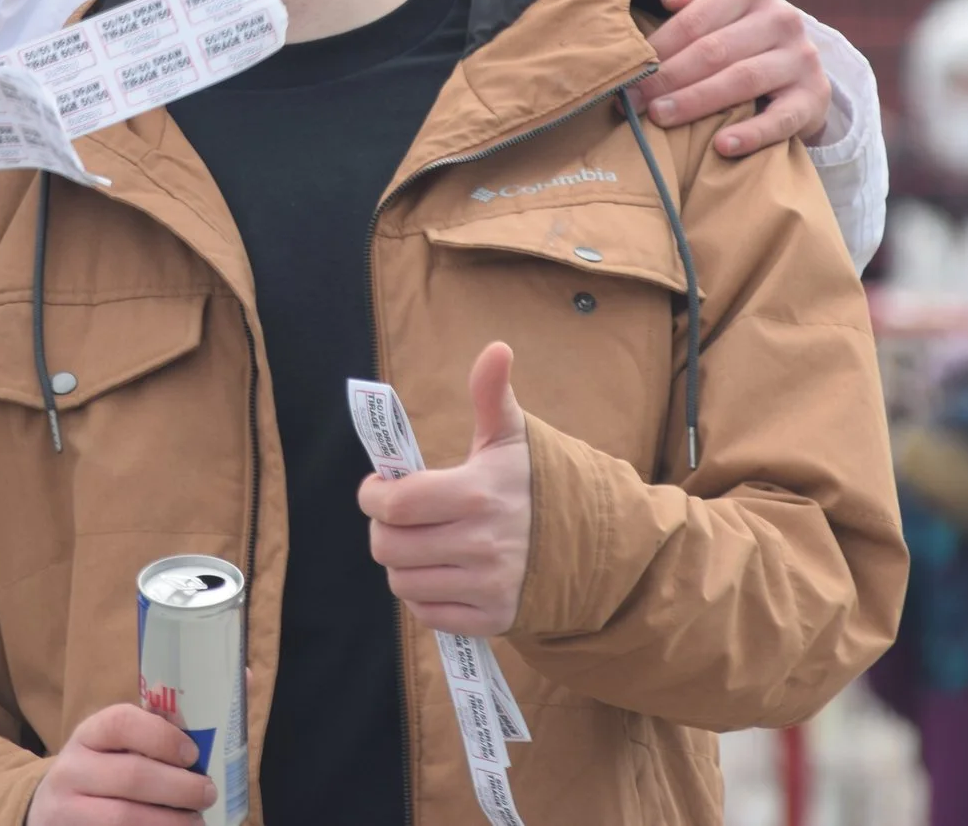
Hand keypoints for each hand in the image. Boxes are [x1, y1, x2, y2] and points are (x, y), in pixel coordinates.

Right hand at [29, 703, 217, 825]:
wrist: (55, 811)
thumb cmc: (107, 770)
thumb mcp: (122, 743)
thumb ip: (170, 720)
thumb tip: (241, 676)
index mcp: (90, 734)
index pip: (120, 722)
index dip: (161, 736)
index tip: (193, 752)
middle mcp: (72, 769)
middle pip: (131, 776)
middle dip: (180, 788)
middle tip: (208, 793)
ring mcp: (67, 809)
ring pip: (124, 818)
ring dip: (172, 822)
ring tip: (197, 822)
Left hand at [360, 341, 532, 637]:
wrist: (593, 543)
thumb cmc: (538, 484)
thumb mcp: (513, 436)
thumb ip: (492, 394)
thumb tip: (496, 348)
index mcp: (478, 494)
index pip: (397, 503)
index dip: (374, 495)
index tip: (377, 488)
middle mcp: (482, 545)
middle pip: (390, 547)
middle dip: (383, 528)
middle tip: (395, 517)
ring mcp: (488, 586)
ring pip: (402, 583)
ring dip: (400, 563)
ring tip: (417, 543)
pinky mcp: (493, 619)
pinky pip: (428, 615)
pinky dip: (422, 597)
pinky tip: (437, 572)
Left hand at [632, 0, 829, 156]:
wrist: (789, 62)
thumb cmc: (728, 27)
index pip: (693, 20)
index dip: (656, 48)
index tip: (623, 73)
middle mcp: (782, 17)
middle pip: (714, 51)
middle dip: (667, 78)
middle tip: (631, 103)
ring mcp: (802, 57)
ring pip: (742, 80)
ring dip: (696, 102)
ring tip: (660, 118)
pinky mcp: (814, 96)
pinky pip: (782, 118)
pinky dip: (752, 134)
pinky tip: (722, 146)